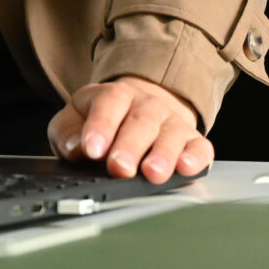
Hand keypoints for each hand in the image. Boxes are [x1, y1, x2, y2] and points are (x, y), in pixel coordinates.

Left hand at [47, 77, 213, 181]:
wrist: (142, 106)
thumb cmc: (104, 120)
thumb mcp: (74, 119)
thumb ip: (68, 131)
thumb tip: (76, 147)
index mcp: (116, 96)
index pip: (109, 103)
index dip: (101, 125)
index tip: (92, 149)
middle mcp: (148, 105)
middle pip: (142, 121)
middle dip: (130, 146)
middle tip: (120, 167)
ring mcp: (172, 122)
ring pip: (171, 134)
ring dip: (163, 154)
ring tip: (152, 173)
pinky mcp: (193, 141)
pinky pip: (200, 147)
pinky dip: (195, 158)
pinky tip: (186, 168)